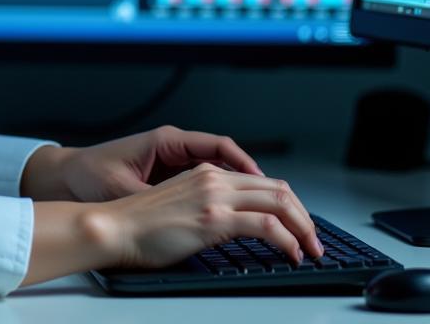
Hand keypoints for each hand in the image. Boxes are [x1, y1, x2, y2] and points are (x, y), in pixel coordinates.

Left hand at [21, 125, 263, 201]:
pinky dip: (225, 197)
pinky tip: (238, 217)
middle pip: (227, 159)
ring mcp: (173, 162)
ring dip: (244, 190)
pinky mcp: (169, 177)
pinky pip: (207, 183)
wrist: (68, 177)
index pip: (218, 146)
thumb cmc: (92, 175)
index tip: (264, 182)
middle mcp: (174, 147)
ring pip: (221, 172)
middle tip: (282, 204)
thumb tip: (187, 210)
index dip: (245, 164)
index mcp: (167, 141)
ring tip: (270, 213)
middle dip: (255, 180)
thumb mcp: (127, 186)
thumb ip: (157, 196)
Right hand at [84, 162, 323, 269]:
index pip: (263, 183)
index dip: (289, 206)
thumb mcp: (182, 207)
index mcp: (206, 173)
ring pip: (279, 203)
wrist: (115, 227)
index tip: (299, 229)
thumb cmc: (140, 225)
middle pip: (278, 189)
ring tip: (310, 251)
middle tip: (314, 242)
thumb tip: (235, 227)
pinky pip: (267, 225)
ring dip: (303, 229)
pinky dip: (288, 241)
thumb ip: (208, 208)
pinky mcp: (214, 218)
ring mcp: (215, 196)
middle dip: (305, 217)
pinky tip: (292, 255)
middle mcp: (214, 178)